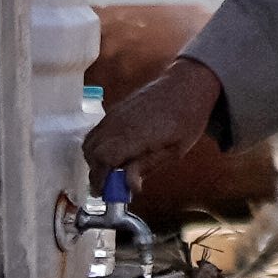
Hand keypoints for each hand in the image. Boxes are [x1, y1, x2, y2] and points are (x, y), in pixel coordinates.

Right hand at [81, 55, 222, 181]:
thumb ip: (147, 167)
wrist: (186, 84)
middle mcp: (118, 123)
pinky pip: (96, 132)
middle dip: (96, 172)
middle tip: (109, 186)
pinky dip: (98, 147)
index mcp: (135, 134)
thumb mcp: (175, 150)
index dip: (100, 179)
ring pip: (90, 142)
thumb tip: (129, 187)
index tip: (104, 193)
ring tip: (112, 172)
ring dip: (95, 160)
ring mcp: (114, 115)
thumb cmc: (187, 117)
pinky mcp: (114, 110)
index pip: (104, 159)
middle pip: (92, 153)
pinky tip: (114, 154)